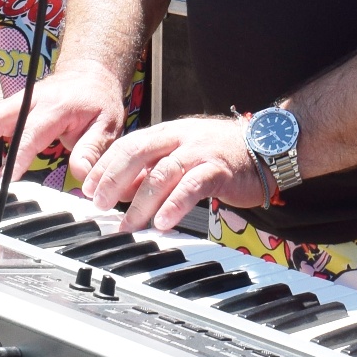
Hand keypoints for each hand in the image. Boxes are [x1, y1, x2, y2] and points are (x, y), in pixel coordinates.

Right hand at [0, 56, 125, 181]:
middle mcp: (28, 101)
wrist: (90, 74)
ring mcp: (15, 102)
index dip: (13, 158)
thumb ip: (93, 149)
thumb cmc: (98, 102)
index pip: (29, 134)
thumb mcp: (108, 124)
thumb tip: (82, 174)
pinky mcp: (8, 107)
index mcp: (53, 107)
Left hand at [84, 114, 267, 233]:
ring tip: (128, 224)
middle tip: (99, 205)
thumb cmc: (223, 154)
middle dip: (113, 180)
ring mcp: (200, 151)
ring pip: (162, 172)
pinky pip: (192, 186)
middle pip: (137, 153)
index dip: (105, 167)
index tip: (87, 190)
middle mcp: (180, 137)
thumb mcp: (183, 154)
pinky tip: (164, 222)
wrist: (268, 147)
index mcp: (168, 133)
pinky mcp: (218, 169)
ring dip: (141, 201)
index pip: (127, 145)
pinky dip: (175, 205)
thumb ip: (154, 168)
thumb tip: (122, 189)